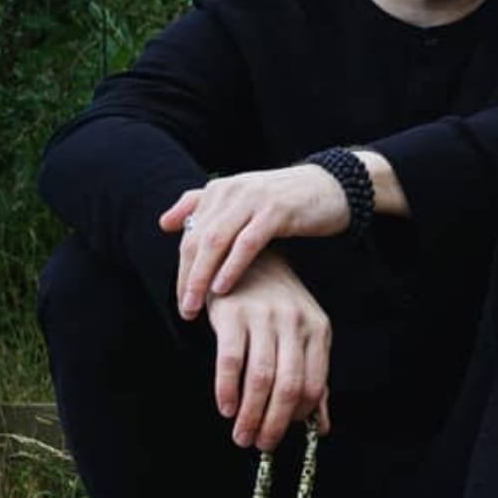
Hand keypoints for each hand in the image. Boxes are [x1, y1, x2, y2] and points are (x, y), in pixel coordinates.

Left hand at [159, 164, 349, 319]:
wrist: (332, 187)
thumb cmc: (285, 202)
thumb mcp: (241, 202)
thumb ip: (202, 207)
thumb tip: (165, 223)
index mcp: (219, 190)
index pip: (189, 234)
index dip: (181, 269)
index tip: (180, 301)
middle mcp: (231, 191)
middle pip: (197, 239)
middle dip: (186, 278)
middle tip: (184, 309)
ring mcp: (253, 199)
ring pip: (216, 241)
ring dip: (202, 276)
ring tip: (196, 305)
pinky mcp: (276, 211)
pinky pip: (246, 243)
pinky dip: (231, 267)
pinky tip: (223, 288)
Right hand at [204, 248, 331, 450]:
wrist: (247, 256)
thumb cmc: (276, 304)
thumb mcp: (302, 335)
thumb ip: (312, 378)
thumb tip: (321, 426)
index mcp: (317, 330)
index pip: (314, 384)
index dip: (299, 416)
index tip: (283, 434)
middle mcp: (294, 323)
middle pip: (289, 386)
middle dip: (274, 423)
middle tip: (260, 444)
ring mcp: (264, 317)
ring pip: (261, 378)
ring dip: (250, 413)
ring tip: (241, 435)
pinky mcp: (233, 314)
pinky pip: (231, 360)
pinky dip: (228, 389)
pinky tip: (225, 407)